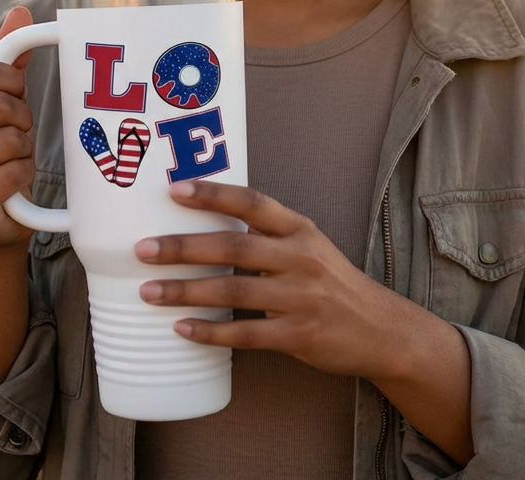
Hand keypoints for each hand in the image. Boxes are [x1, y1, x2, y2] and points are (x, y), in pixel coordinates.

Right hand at [0, 6, 36, 249]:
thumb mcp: (3, 98)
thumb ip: (10, 57)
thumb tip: (21, 12)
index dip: (10, 78)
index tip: (16, 90)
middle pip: (0, 106)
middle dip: (21, 118)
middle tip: (15, 132)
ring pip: (11, 140)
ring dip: (24, 149)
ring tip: (11, 158)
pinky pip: (14, 173)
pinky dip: (23, 175)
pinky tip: (10, 182)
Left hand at [134, 180, 410, 380]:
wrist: (382, 329)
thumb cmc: (333, 283)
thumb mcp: (309, 245)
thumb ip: (268, 234)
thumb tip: (210, 222)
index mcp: (299, 229)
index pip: (251, 202)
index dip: (212, 194)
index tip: (174, 190)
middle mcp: (300, 258)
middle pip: (233, 247)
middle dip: (183, 247)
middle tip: (143, 249)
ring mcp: (300, 297)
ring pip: (233, 292)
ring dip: (186, 292)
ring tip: (149, 291)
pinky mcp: (299, 334)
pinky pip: (246, 334)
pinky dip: (211, 332)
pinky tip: (183, 329)